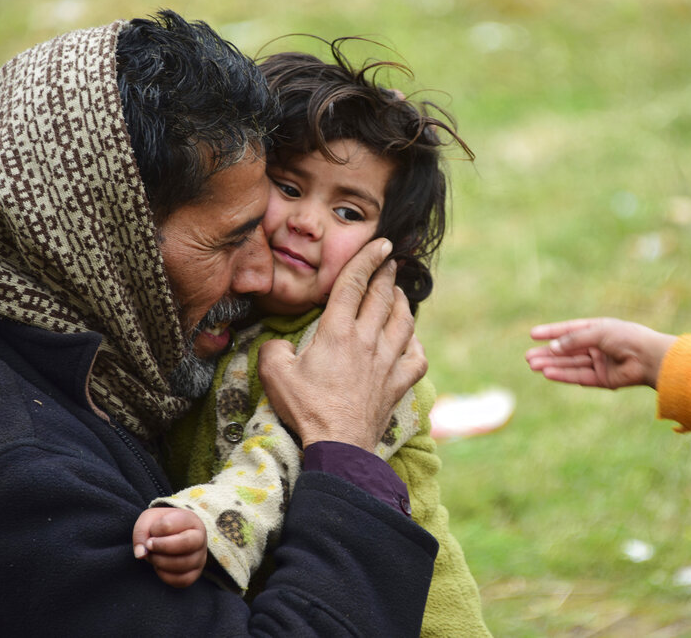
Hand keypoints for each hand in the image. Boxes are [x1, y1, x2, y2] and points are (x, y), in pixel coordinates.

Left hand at [132, 507, 206, 587]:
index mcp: (190, 519)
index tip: (151, 531)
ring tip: (153, 555)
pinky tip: (160, 566)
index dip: (155, 529)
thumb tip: (141, 554)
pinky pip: (182, 580)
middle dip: (161, 546)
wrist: (171, 536)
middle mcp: (200, 538)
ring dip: (160, 561)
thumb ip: (141, 531)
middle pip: (186, 543)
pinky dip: (165, 575)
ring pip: (182, 564)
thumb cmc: (161, 526)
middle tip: (149, 546)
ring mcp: (200, 557)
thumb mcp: (149, 520)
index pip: (170, 524)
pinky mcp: (195, 573)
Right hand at [259, 238, 426, 450]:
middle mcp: (368, 340)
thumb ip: (273, 349)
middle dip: (387, 273)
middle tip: (390, 259)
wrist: (339, 446)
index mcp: (337, 332)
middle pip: (382, 296)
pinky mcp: (398, 384)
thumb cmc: (306, 409)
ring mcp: (387, 362)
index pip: (355, 283)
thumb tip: (277, 344)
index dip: (367, 259)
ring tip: (398, 291)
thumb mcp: (274, 374)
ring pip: (404, 321)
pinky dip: (415, 344)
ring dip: (402, 301)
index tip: (381, 243)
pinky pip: (417, 357)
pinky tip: (410, 340)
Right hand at [525, 318, 676, 388]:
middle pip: (567, 350)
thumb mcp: (597, 332)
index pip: (569, 330)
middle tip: (528, 356)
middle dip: (548, 353)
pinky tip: (548, 373)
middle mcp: (597, 346)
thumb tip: (552, 348)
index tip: (533, 334)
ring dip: (551, 364)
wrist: (650, 358)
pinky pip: (579, 376)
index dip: (551, 332)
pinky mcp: (602, 379)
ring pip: (570, 364)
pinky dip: (563, 375)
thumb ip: (574, 340)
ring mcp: (599, 363)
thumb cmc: (627, 337)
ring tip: (533, 364)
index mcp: (598, 329)